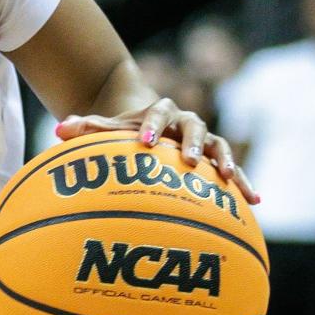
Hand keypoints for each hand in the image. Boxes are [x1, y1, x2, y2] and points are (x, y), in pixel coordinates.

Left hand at [55, 99, 257, 203]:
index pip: (157, 113)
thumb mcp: (109, 131)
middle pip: (193, 126)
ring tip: (227, 177)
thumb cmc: (128, 135)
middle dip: (192, 142)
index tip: (144, 141)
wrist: (153, 130)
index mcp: (159, 112)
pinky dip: (244, 183)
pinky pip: (234, 171)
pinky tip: (255, 202)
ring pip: (220, 145)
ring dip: (224, 160)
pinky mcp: (217, 161)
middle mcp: (186, 123)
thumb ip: (87, 129)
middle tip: (190, 159)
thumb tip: (59, 130)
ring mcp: (205, 141)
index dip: (151, 125)